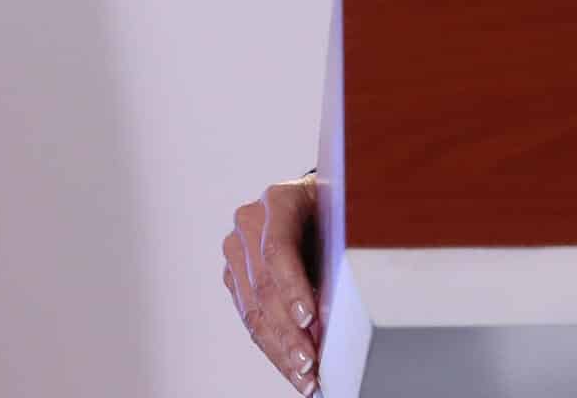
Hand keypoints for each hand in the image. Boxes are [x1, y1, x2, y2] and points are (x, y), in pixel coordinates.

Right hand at [223, 174, 321, 393]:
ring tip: (304, 376)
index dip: (291, 287)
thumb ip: (338, 251)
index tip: (309, 319)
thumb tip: (342, 305)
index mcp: (278, 199)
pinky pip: (250, 317)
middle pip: (264, 285)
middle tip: (310, 363)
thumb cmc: (334, 211)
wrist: (314, 204)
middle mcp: (249, 222)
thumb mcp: (342, 218)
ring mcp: (237, 249)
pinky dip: (273, 346)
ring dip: (279, 348)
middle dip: (288, 331)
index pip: (277, 248)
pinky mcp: (234, 276)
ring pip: (253, 309)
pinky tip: (292, 368)